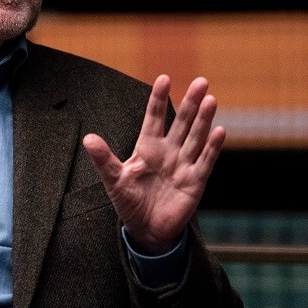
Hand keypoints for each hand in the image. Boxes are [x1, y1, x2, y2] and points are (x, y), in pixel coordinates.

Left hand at [82, 75, 224, 254]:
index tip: (164, 78)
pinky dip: (212, 147)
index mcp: (147, 147)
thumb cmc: (129, 202)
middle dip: (190, 103)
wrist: (146, 229)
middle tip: (201, 82)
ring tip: (211, 99)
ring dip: (204, 120)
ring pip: (195, 137)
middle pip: (181, 122)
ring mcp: (183, 165)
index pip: (154, 118)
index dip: (158, 99)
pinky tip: (219, 131)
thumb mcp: (113, 179)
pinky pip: (204, 161)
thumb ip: (103, 158)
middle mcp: (168, 152)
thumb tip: (88, 138)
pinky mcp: (195, 182)